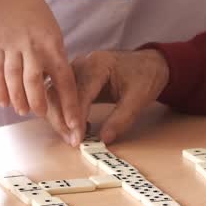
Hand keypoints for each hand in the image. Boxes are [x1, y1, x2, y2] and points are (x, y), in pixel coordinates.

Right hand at [0, 0, 80, 134]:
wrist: (17, 1)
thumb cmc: (41, 26)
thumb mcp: (57, 41)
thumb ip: (57, 67)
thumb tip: (61, 101)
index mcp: (53, 46)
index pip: (64, 80)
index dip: (69, 104)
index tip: (74, 124)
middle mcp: (32, 46)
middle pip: (34, 80)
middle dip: (38, 102)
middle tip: (41, 115)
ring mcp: (11, 46)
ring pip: (13, 77)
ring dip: (18, 98)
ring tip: (22, 110)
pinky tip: (4, 102)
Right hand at [46, 49, 169, 145]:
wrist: (150, 63)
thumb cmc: (145, 75)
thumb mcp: (139, 97)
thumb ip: (122, 118)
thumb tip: (104, 139)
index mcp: (97, 64)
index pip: (79, 92)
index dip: (75, 118)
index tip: (77, 138)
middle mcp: (82, 64)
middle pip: (59, 92)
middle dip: (61, 120)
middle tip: (71, 141)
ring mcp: (77, 71)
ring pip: (55, 95)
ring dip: (59, 119)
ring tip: (72, 138)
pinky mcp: (76, 81)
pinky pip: (62, 97)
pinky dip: (63, 114)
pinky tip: (77, 127)